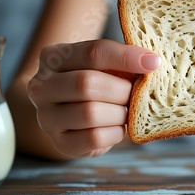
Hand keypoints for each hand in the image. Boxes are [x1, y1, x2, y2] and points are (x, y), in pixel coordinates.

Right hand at [27, 39, 160, 157]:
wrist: (81, 114)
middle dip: (122, 89)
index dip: (126, 57)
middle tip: (136, 93)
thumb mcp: (106, 64)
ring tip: (127, 110)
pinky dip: (116, 132)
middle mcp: (41, 86)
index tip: (153, 62)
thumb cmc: (100, 81)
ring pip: (90, 113)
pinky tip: (119, 126)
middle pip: (87, 83)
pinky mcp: (59, 143)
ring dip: (120, 112)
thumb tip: (151, 62)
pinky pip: (94, 138)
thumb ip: (124, 59)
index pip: (92, 52)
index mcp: (53, 57)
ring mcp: (46, 117)